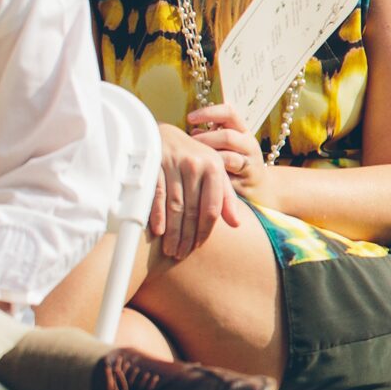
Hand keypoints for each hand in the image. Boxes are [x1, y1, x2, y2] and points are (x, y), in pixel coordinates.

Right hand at [153, 122, 240, 259]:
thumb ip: (226, 197)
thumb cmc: (193, 159)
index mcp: (214, 168)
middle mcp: (196, 165)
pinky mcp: (154, 165)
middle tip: (182, 254)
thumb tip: (236, 224)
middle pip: (192, 210)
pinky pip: (156, 196)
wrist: (165, 135)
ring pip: (175, 206)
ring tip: (172, 250)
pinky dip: (157, 215)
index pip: (211, 208)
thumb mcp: (214, 172)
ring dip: (173, 232)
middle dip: (187, 236)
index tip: (199, 246)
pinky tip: (159, 232)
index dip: (205, 230)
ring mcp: (174, 164)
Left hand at [186, 102, 272, 199]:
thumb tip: (193, 131)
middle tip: (188, 146)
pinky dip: (212, 175)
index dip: (209, 113)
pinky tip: (201, 176)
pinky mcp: (245, 182)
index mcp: (243, 131)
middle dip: (204, 140)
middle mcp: (249, 145)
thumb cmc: (234, 164)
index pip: (229, 113)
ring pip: (228, 158)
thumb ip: (211, 137)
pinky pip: (227, 178)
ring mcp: (250, 164)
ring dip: (208, 159)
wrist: (259, 189)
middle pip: (228, 136)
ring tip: (194, 162)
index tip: (189, 118)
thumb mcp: (224, 146)